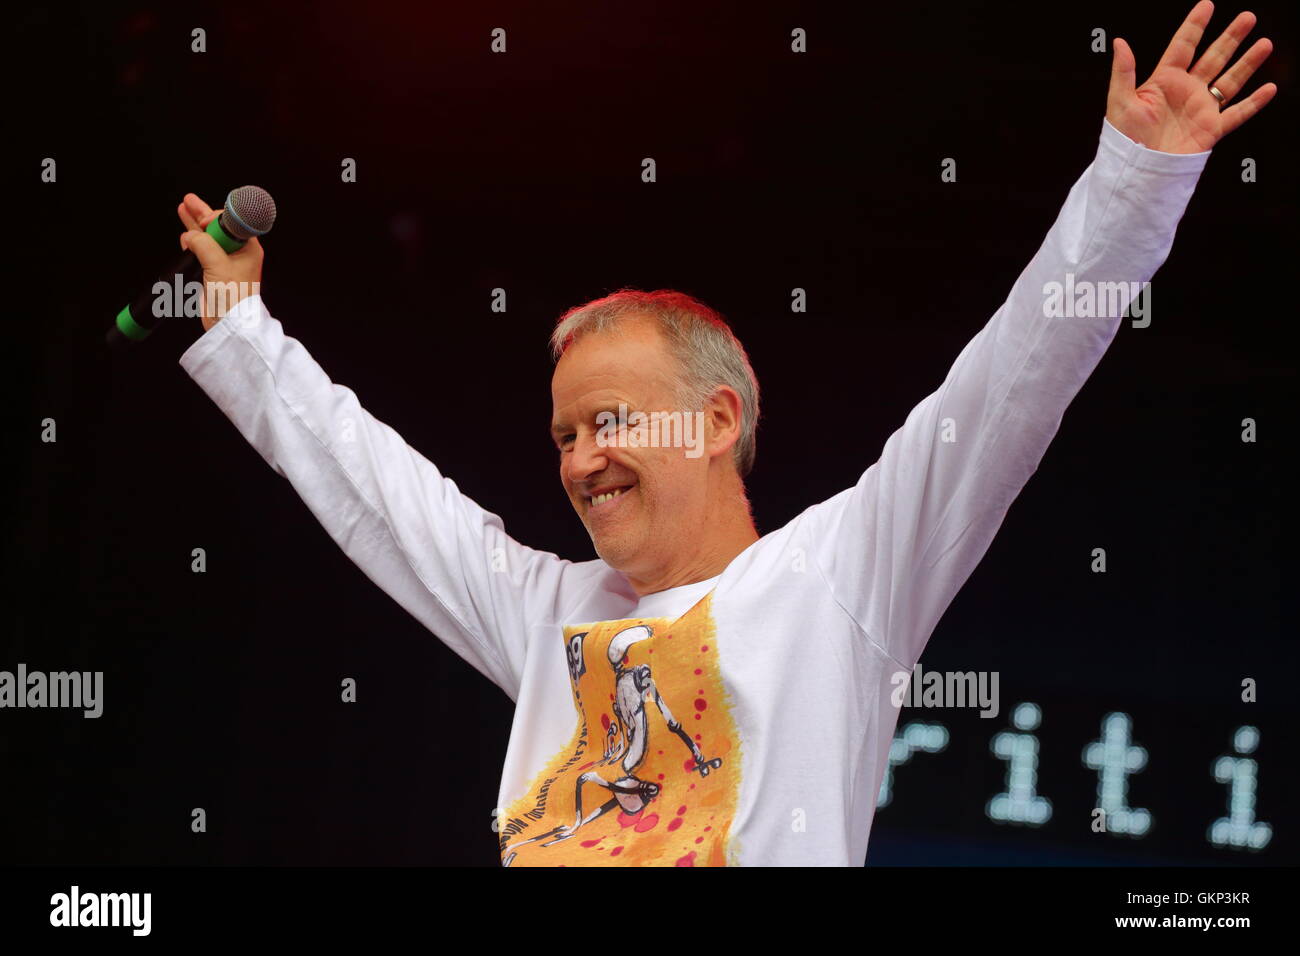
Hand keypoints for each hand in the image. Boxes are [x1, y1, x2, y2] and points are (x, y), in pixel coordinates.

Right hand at [177, 193, 263, 331]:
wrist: (228, 323)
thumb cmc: (233, 297)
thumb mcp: (218, 265)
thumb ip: (203, 245)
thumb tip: (190, 236)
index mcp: (247, 249)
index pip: (231, 223)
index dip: (216, 217)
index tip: (203, 217)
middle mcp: (237, 253)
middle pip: (217, 227)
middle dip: (202, 213)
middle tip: (189, 200)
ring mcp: (225, 261)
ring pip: (207, 236)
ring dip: (194, 223)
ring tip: (183, 208)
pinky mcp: (213, 270)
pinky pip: (201, 250)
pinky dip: (192, 240)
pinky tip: (185, 232)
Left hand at [1107, 1, 1275, 153]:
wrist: (1137, 171)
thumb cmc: (1124, 139)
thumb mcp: (1120, 102)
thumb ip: (1123, 71)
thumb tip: (1119, 42)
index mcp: (1164, 81)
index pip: (1182, 46)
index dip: (1194, 26)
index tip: (1207, 5)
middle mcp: (1186, 92)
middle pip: (1213, 58)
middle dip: (1230, 38)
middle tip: (1248, 17)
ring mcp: (1200, 110)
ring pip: (1229, 81)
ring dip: (1247, 63)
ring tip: (1265, 43)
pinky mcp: (1210, 130)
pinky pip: (1237, 114)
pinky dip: (1254, 103)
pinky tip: (1269, 88)